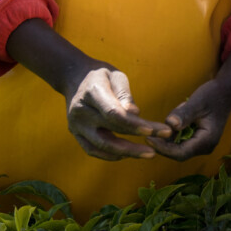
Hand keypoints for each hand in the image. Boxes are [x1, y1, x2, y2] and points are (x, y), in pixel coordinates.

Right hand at [6, 19, 161, 159]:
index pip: (113, 113)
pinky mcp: (75, 133)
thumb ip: (125, 94)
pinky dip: (111, 155)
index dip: (132, 124)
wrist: (74, 77)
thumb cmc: (102, 75)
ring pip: (101, 146)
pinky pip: (93, 150)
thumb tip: (135, 114)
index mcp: (92, 92)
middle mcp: (80, 111)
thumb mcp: (116, 75)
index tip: (152, 130)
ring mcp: (75, 124)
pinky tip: (128, 154)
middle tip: (156, 150)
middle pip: (109, 133)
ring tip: (148, 154)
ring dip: (125, 153)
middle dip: (134, 144)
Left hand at [143, 77, 230, 160]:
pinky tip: (178, 115)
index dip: (163, 149)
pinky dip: (175, 131)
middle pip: (178, 152)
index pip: (181, 153)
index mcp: (207, 141)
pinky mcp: (198, 139)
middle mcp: (205, 147)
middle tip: (153, 127)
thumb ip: (184, 114)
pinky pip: (181, 140)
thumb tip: (170, 125)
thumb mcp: (197, 102)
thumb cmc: (213, 95)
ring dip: (170, 134)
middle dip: (165, 141)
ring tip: (177, 112)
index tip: (148, 139)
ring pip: (178, 146)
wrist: (225, 91)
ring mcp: (202, 144)